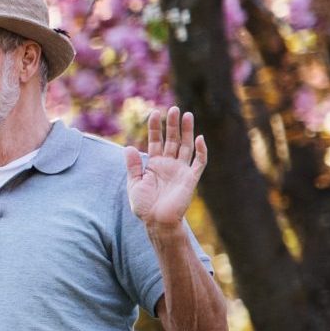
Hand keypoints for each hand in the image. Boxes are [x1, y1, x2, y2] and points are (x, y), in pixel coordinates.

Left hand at [127, 106, 206, 226]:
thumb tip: (129, 147)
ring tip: (187, 114)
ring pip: (186, 146)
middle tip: (173, 108)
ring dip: (187, 131)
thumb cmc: (144, 206)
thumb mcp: (134, 183)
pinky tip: (199, 138)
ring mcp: (181, 170)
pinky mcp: (191, 178)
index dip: (155, 127)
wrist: (157, 222)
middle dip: (173, 124)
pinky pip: (199, 162)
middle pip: (172, 139)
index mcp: (154, 164)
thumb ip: (133, 166)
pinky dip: (201, 151)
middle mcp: (169, 164)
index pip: (156, 140)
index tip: (153, 112)